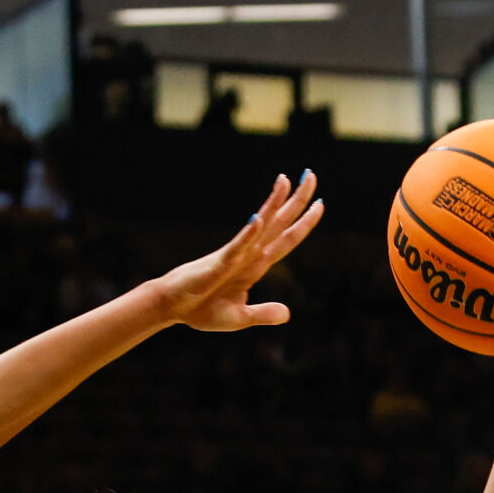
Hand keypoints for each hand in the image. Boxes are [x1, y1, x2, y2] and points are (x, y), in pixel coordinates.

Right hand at [154, 172, 322, 332]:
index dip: (304, 224)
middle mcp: (249, 255)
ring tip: (285, 180)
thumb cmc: (202, 309)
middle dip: (297, 201)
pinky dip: (248, 234)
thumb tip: (287, 314)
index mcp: (256, 266)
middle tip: (310, 174)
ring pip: (259, 226)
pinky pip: (237, 246)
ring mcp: (235, 256)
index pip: (286, 241)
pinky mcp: (219, 263)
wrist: (173, 306)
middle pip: (278, 223)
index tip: (320, 204)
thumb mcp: (239, 317)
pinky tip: (259, 219)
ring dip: (273, 204)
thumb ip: (263, 314)